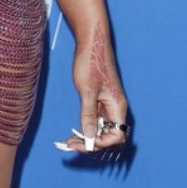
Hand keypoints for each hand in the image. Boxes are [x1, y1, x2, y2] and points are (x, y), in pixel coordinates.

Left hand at [56, 22, 127, 154]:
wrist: (91, 41)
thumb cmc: (91, 62)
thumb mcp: (87, 90)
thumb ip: (88, 114)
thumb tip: (89, 138)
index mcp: (117, 106)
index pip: (116, 137)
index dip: (101, 144)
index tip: (83, 143)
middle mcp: (115, 108)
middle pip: (108, 135)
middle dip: (91, 143)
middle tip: (71, 146)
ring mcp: (107, 104)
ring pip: (100, 128)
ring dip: (87, 136)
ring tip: (69, 141)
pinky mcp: (100, 99)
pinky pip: (95, 119)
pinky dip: (86, 126)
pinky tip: (74, 130)